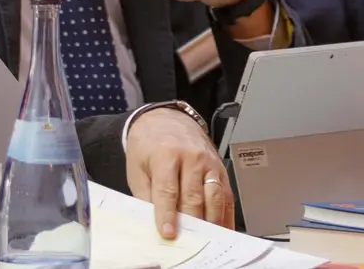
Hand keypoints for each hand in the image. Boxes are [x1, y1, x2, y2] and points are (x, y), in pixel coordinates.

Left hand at [126, 108, 233, 236]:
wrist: (165, 119)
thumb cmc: (148, 144)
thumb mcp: (137, 166)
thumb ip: (144, 194)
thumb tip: (152, 221)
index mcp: (166, 154)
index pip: (168, 190)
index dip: (168, 215)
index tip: (168, 234)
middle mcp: (192, 158)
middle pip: (194, 197)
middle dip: (191, 223)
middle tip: (187, 243)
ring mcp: (210, 164)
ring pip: (214, 198)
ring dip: (211, 223)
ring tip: (206, 242)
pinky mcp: (221, 170)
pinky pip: (226, 197)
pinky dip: (226, 217)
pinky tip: (222, 232)